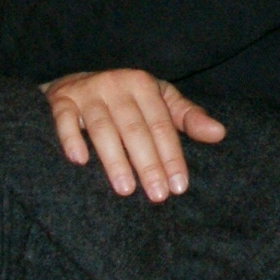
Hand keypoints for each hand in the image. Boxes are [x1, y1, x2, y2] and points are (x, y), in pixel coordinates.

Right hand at [42, 69, 224, 202]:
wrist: (75, 83)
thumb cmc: (126, 99)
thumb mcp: (159, 102)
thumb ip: (188, 118)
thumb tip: (219, 133)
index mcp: (143, 84)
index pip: (162, 125)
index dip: (172, 156)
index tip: (179, 187)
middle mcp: (116, 84)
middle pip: (135, 129)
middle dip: (148, 164)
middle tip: (157, 196)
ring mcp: (87, 92)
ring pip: (102, 127)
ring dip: (114, 159)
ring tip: (125, 189)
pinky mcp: (60, 100)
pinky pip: (64, 119)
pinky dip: (70, 138)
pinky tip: (79, 161)